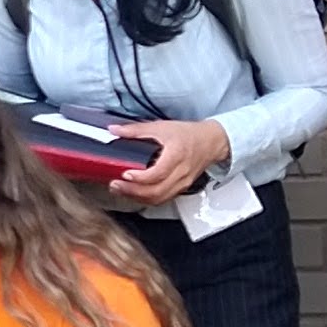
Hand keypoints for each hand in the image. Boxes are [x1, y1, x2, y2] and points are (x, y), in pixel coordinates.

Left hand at [107, 116, 233, 206]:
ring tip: (121, 190)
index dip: (140, 177)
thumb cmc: (188, 134)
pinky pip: (163, 199)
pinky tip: (135, 193)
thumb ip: (136, 130)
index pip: (158, 173)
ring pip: (159, 199)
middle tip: (116, 185)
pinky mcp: (181, 188)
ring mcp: (182, 183)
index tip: (125, 174)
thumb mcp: (161, 126)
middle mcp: (181, 172)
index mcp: (177, 155)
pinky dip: (147, 199)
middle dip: (133, 191)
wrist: (211, 142)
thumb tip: (115, 130)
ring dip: (138, 198)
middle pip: (157, 191)